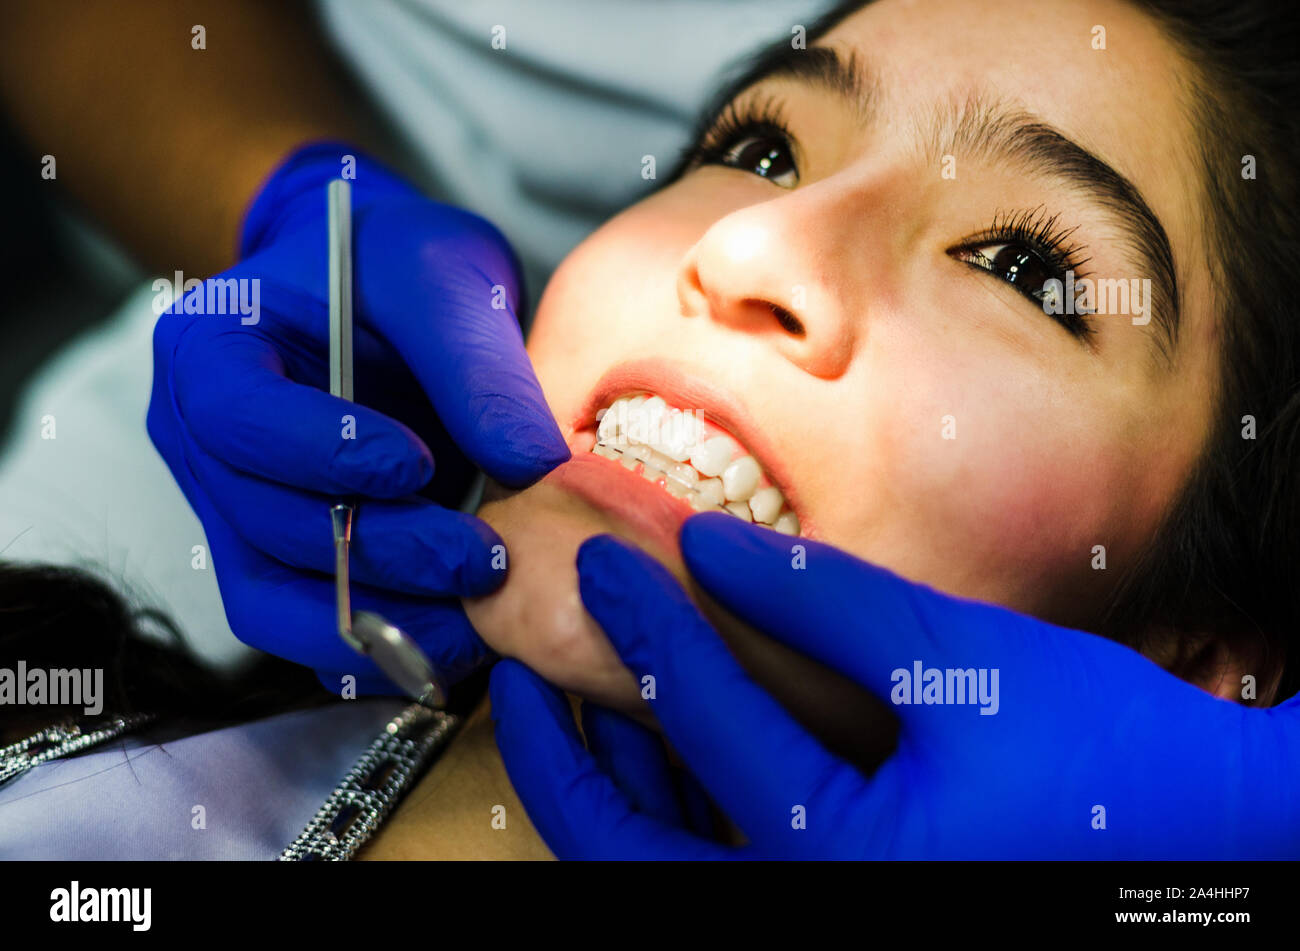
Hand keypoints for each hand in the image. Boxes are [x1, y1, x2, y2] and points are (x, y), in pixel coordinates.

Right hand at [148, 143, 568, 691]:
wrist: (378, 289)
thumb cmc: (397, 262)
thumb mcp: (446, 278)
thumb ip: (479, 368)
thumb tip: (536, 469)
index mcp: (212, 348)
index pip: (240, 418)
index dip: (325, 454)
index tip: (419, 464)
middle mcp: (202, 441)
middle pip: (268, 525)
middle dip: (385, 554)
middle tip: (486, 562)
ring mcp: (233, 508)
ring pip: (277, 601)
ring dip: (382, 621)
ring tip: (480, 622)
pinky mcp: (279, 558)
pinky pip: (308, 626)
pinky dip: (379, 642)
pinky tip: (459, 636)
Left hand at [491, 514, 1298, 858]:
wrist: (1202, 839)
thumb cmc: (1100, 757)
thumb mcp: (961, 663)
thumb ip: (826, 603)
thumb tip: (714, 547)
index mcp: (840, 860)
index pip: (702, 719)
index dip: (645, 622)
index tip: (600, 562)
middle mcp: (807, 914)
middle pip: (628, 850)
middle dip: (557, 762)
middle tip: (513, 682)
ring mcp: (817, 924)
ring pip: (658, 870)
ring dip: (607, 788)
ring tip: (574, 698)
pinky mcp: (836, 908)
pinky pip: (715, 872)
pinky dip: (670, 815)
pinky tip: (659, 745)